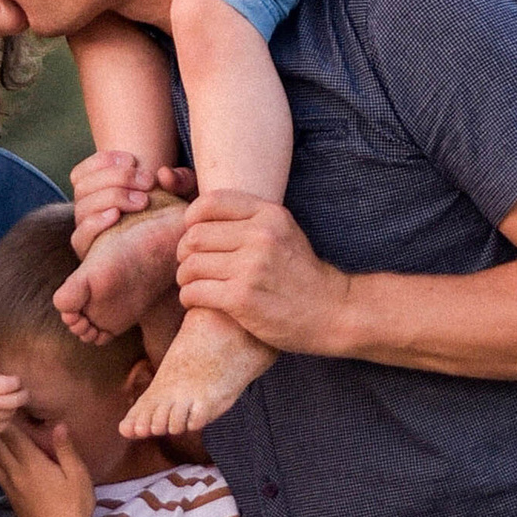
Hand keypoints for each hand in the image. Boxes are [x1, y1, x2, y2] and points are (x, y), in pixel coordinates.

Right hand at [0, 370, 25, 442]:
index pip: (12, 384)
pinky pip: (6, 423)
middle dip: (24, 394)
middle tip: (22, 392)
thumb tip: (13, 382)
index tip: (14, 381)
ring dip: (12, 406)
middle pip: (18, 400)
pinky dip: (5, 417)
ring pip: (13, 412)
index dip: (16, 381)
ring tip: (3, 401)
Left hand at [0, 417, 96, 516]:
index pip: (13, 436)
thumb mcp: (78, 474)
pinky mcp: (11, 499)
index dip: (7, 419)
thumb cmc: (76, 505)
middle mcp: (17, 474)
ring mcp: (11, 488)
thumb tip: (59, 425)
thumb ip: (66, 449)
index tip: (3, 405)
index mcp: (33, 464)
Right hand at [68, 150, 193, 256]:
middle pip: (84, 185)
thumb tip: (164, 174)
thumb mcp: (182, 197)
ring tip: (142, 201)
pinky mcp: (90, 254)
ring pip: (83, 207)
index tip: (132, 160)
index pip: (83, 172)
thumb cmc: (172, 221)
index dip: (103, 161)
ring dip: (111, 196)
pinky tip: (116, 216)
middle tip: (148, 181)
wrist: (173, 260)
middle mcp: (88, 212)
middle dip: (116, 177)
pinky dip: (95, 222)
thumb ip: (179, 181)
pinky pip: (80, 236)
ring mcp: (87, 233)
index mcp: (98, 193)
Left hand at [174, 195, 353, 358]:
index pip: (210, 203)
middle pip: (195, 236)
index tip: (193, 234)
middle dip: (184, 253)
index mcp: (269, 215)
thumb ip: (251, 219)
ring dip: (184, 277)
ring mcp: (251, 268)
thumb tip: (202, 214)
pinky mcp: (241, 298)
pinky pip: (195, 291)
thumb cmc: (302, 274)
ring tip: (191, 284)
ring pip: (191, 265)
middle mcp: (260, 237)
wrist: (332, 313)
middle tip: (189, 265)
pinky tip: (195, 300)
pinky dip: (188, 297)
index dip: (192, 219)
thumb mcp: (285, 232)